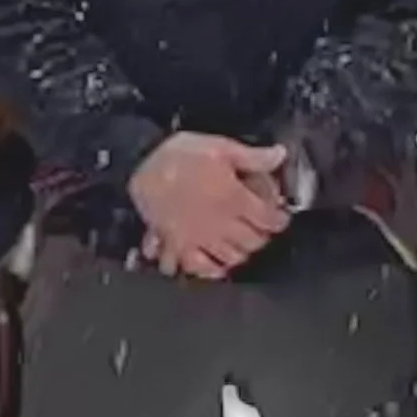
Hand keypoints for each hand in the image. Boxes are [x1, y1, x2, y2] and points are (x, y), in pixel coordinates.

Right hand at [126, 134, 290, 280]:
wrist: (137, 163)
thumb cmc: (178, 154)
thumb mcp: (220, 147)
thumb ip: (253, 157)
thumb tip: (279, 155)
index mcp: (235, 199)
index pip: (269, 220)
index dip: (279, 219)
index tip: (278, 215)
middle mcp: (220, 223)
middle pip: (254, 242)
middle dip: (261, 235)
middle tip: (259, 226)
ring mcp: (198, 237)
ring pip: (231, 257)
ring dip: (240, 252)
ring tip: (239, 242)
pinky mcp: (178, 244)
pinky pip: (197, 267)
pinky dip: (209, 269)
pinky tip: (214, 264)